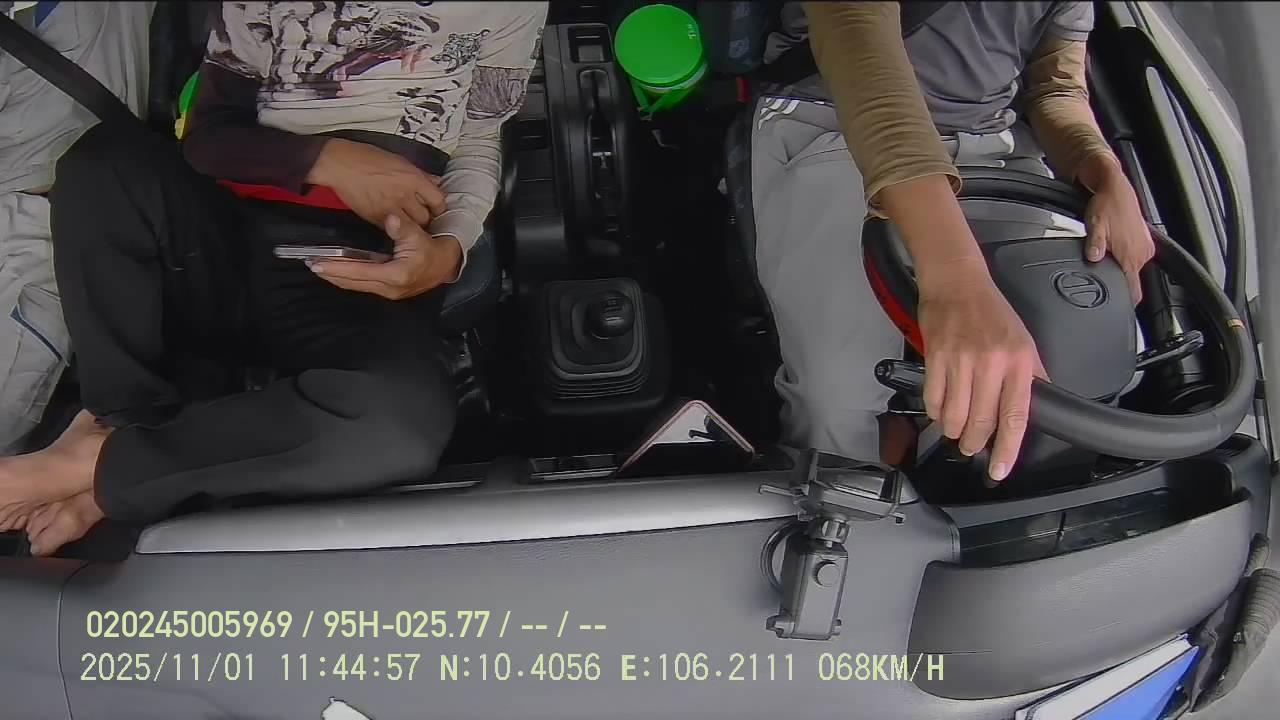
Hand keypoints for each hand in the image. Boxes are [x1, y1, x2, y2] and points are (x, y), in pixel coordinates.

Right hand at [307, 138, 446, 228]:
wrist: (339, 164)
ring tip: (409, 221)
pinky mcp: (376, 218)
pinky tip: (393, 222)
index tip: (436, 208)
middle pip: (426, 217)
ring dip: (412, 226)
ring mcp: (390, 208)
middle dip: (426, 218)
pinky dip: (395, 227)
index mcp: (413, 178)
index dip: (439, 206)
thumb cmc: (366, 157)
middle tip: (422, 216)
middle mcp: (404, 195)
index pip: (438, 200)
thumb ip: (419, 173)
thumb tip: (435, 181)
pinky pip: (392, 228)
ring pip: (411, 227)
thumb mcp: (399, 159)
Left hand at [310, 214, 462, 299]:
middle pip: (353, 282)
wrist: (447, 265)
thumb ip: (403, 227)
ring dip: (337, 277)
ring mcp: (389, 292)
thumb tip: (391, 218)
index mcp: (396, 275)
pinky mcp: (388, 290)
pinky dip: (348, 278)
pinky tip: (337, 272)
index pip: (360, 271)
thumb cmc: (433, 249)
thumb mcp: (420, 235)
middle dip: (331, 274)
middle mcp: (390, 288)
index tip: (318, 263)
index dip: (338, 267)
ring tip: (319, 268)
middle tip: (311, 264)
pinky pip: (363, 285)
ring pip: (356, 285)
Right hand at [918, 258, 1047, 482]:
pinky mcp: (935, 357)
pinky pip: (934, 399)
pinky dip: (937, 412)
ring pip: (954, 416)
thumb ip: (1030, 375)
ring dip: (954, 430)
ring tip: (957, 429)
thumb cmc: (991, 311)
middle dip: (974, 443)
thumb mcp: (1023, 340)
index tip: (999, 470)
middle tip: (972, 447)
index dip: (1007, 449)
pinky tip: (942, 409)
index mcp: (1018, 361)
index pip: (1015, 415)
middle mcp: (991, 363)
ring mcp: (960, 360)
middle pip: (981, 422)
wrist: (956, 282)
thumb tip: (1034, 408)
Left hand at [1079, 154, 1154, 302]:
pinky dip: (1124, 257)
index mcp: (1131, 256)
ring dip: (1120, 268)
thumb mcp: (1095, 226)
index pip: (1134, 291)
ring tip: (1105, 260)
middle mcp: (1141, 254)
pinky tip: (1113, 249)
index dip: (1125, 302)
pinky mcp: (1143, 241)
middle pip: (1132, 281)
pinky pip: (1134, 257)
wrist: (1114, 186)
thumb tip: (1093, 260)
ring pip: (1132, 268)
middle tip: (1101, 279)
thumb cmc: (1105, 204)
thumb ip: (1094, 246)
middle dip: (1118, 282)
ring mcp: (1144, 247)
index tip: (1116, 308)